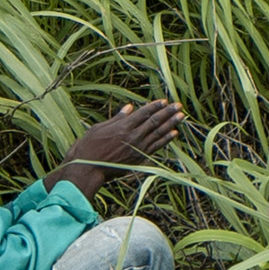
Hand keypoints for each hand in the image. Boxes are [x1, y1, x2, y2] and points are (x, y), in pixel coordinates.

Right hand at [46, 99, 184, 197]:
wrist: (87, 168)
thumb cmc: (88, 147)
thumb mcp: (99, 128)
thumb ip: (117, 118)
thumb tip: (129, 107)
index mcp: (122, 126)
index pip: (143, 113)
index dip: (155, 106)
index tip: (164, 101)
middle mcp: (132, 136)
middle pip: (154, 121)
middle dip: (168, 112)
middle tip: (179, 105)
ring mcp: (137, 148)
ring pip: (158, 133)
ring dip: (171, 124)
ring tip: (181, 116)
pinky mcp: (138, 158)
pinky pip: (156, 147)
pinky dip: (165, 139)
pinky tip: (174, 133)